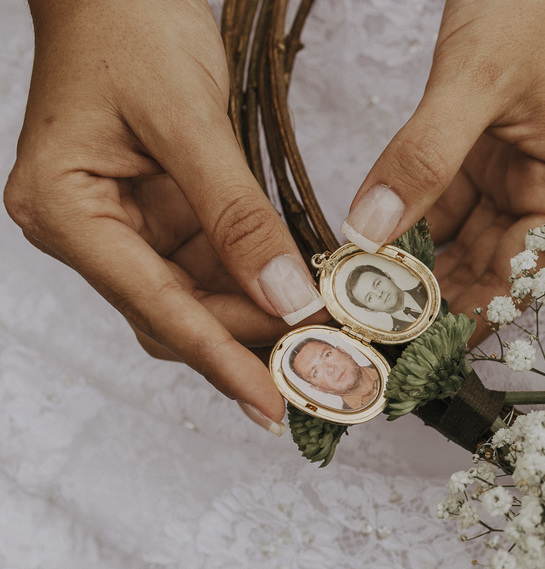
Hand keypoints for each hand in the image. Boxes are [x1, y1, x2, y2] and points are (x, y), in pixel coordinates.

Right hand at [5, 0, 326, 433]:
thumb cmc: (128, 27)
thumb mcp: (188, 120)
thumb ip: (237, 215)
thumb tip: (286, 298)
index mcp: (65, 211)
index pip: (154, 307)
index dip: (220, 360)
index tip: (271, 403)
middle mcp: (90, 229)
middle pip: (175, 313)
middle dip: (248, 341)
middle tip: (322, 365)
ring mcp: (126, 223)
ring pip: (199, 295)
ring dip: (261, 312)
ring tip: (327, 330)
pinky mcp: (161, 211)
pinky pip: (214, 260)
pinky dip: (260, 275)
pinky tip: (306, 286)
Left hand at [340, 0, 544, 341]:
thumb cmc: (531, 7)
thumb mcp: (473, 81)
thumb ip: (423, 157)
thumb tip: (370, 232)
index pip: (516, 282)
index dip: (462, 320)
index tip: (407, 350)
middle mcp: (543, 201)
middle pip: (483, 276)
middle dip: (426, 308)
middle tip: (364, 339)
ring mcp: (506, 184)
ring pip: (453, 249)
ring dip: (407, 276)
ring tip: (353, 308)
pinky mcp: (474, 163)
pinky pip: (433, 211)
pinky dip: (398, 231)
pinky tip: (360, 257)